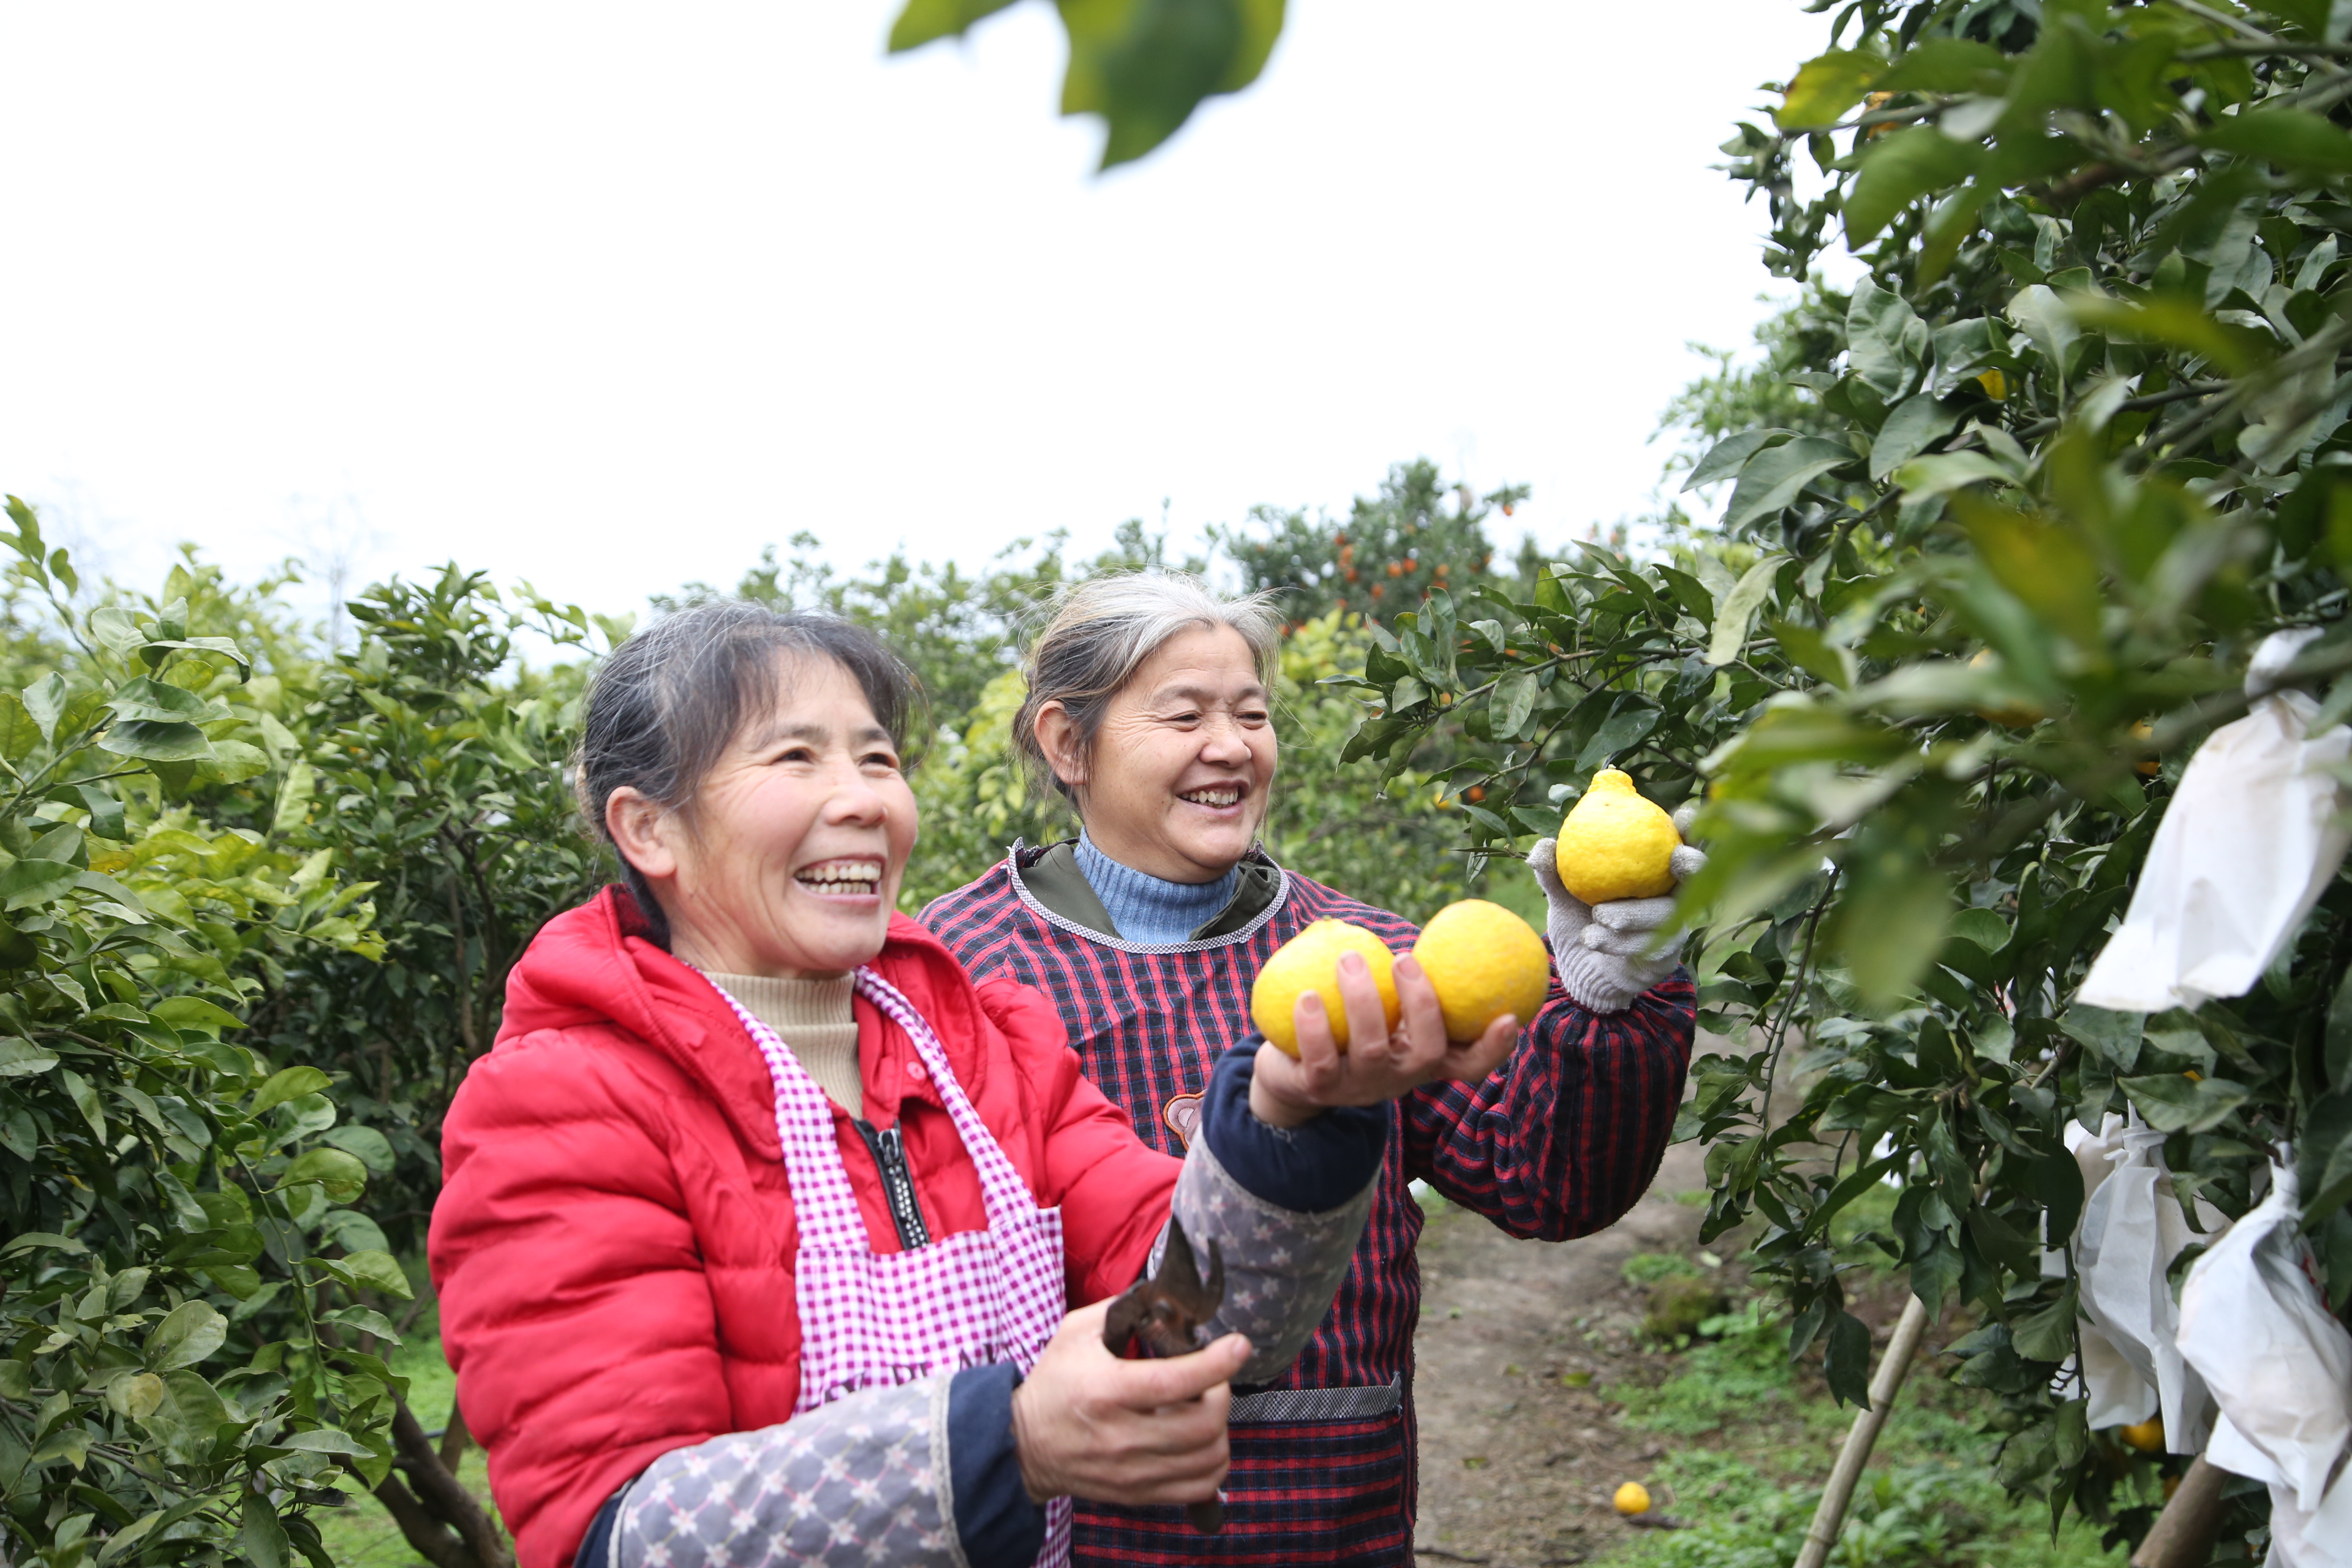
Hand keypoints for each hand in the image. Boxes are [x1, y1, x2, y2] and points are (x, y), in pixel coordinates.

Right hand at [1011, 1299, 1250, 1506]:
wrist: (1023, 1445)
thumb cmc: (1054, 1382)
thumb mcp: (1076, 1332)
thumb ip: (1123, 1309)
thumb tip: (1168, 1300)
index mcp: (1106, 1390)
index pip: (1175, 1381)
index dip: (1217, 1362)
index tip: (1238, 1345)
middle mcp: (1121, 1436)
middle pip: (1203, 1424)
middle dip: (1222, 1393)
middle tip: (1212, 1379)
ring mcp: (1132, 1471)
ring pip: (1209, 1458)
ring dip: (1221, 1428)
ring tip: (1204, 1409)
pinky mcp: (1139, 1494)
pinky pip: (1200, 1488)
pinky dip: (1214, 1463)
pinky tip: (1201, 1441)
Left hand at [1248, 951, 1518, 1128]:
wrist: (1290, 1068)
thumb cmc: (1346, 1021)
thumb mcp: (1383, 1004)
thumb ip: (1404, 977)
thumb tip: (1439, 922)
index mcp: (1421, 1058)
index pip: (1470, 1063)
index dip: (1494, 1048)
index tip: (1508, 1016)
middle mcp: (1399, 1079)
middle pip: (1427, 1051)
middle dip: (1421, 1003)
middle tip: (1402, 959)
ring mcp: (1361, 1088)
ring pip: (1373, 1050)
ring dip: (1362, 999)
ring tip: (1349, 959)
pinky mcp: (1321, 1091)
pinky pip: (1322, 1059)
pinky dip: (1315, 1026)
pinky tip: (1306, 995)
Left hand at [1529, 806, 1706, 1013]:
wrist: (1580, 968)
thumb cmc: (1579, 918)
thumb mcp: (1564, 893)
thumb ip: (1554, 870)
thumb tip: (1542, 847)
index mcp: (1653, 870)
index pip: (1681, 842)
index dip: (1690, 827)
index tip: (1681, 815)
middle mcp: (1672, 896)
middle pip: (1697, 876)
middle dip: (1693, 863)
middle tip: (1675, 857)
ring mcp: (1673, 928)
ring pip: (1667, 915)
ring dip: (1633, 912)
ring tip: (1599, 915)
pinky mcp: (1665, 957)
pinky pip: (1649, 946)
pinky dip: (1618, 941)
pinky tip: (1593, 938)